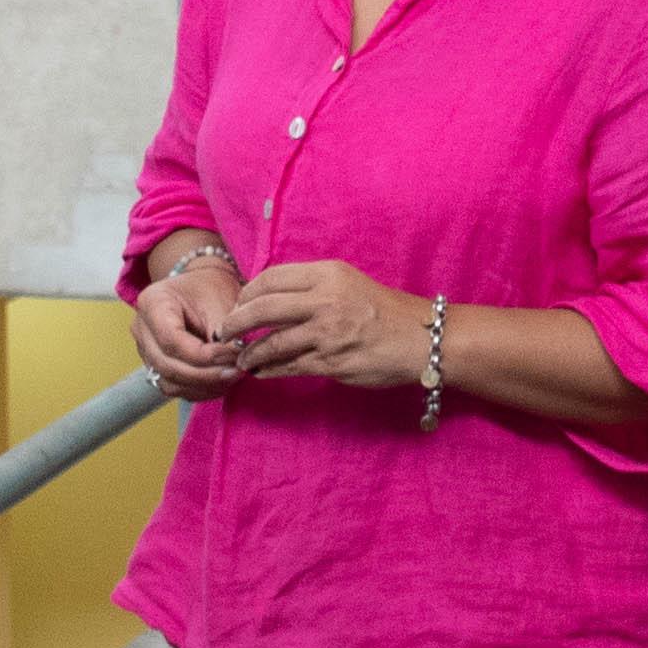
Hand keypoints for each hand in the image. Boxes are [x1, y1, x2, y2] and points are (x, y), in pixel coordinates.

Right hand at [129, 245, 251, 401]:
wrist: (202, 287)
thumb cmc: (210, 288)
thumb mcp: (220, 300)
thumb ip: (224, 329)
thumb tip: (233, 358)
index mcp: (152, 303)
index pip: (172, 340)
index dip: (204, 355)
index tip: (235, 355)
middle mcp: (141, 328)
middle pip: (167, 365)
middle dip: (206, 374)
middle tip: (237, 370)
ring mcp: (145, 350)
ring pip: (169, 382)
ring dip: (203, 385)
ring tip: (233, 376)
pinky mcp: (156, 366)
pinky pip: (175, 388)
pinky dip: (200, 389)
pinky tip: (222, 381)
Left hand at [225, 259, 423, 389]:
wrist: (422, 337)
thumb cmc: (385, 311)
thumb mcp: (348, 283)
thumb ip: (313, 287)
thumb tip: (272, 298)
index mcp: (328, 274)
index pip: (272, 278)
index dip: (248, 292)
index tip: (239, 303)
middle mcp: (325, 300)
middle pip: (263, 308)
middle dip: (236, 322)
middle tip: (226, 332)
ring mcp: (327, 333)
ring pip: (272, 343)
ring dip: (250, 352)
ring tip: (241, 357)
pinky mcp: (331, 362)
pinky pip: (289, 367)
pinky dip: (269, 370)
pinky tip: (261, 372)